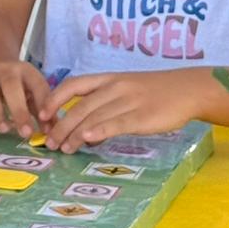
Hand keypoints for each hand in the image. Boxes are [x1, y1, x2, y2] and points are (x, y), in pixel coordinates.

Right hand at [0, 58, 51, 136]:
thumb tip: (51, 134)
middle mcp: (5, 69)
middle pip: (11, 85)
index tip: (46, 124)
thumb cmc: (15, 82)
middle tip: (25, 133)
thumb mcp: (31, 88)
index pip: (37, 84)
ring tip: (4, 129)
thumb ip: (42, 110)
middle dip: (19, 110)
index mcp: (25, 71)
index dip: (43, 103)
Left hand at [38, 70, 199, 152]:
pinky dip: (100, 131)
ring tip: (64, 148)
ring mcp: (127, 101)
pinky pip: (117, 123)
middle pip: (80, 106)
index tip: (42, 115)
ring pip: (95, 116)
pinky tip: (88, 139)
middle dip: (62, 125)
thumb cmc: (153, 92)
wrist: (186, 89)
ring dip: (76, 133)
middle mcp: (114, 87)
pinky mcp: (142, 116)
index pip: (73, 85)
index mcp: (107, 79)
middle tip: (49, 142)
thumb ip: (104, 105)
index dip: (55, 99)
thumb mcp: (125, 90)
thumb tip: (84, 131)